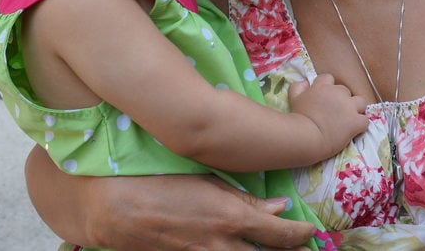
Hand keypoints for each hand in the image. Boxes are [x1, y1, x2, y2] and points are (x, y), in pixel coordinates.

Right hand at [82, 174, 316, 249]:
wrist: (114, 207)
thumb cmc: (160, 181)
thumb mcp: (208, 180)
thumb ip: (246, 199)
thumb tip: (279, 207)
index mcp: (231, 219)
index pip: (280, 235)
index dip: (301, 235)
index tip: (310, 233)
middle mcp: (222, 246)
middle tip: (302, 249)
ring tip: (273, 249)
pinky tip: (234, 248)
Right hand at [288, 73, 369, 155]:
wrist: (308, 137)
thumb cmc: (298, 118)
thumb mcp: (293, 99)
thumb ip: (298, 87)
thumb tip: (305, 82)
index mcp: (323, 86)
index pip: (329, 78)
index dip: (328, 88)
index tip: (325, 98)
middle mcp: (338, 93)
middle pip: (346, 91)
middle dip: (342, 99)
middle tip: (335, 112)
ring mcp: (349, 107)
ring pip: (361, 102)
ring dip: (356, 109)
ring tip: (349, 119)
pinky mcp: (356, 122)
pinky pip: (365, 120)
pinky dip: (360, 125)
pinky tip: (353, 130)